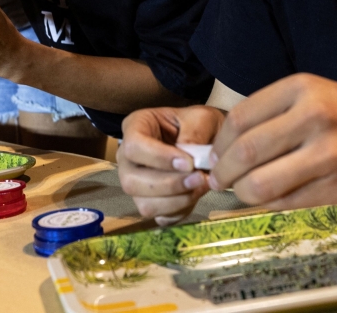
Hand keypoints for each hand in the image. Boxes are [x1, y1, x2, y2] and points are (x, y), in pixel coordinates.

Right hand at [117, 106, 224, 223]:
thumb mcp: (201, 117)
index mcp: (135, 128)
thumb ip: (195, 133)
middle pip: (132, 181)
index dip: (159, 158)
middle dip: (169, 185)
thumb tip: (188, 161)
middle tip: (200, 178)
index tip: (188, 163)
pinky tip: (195, 195)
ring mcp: (136, 183)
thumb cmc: (198, 124)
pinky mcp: (150, 202)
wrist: (208, 139)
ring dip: (177, 201)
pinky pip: (160, 217)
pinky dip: (180, 211)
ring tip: (202, 186)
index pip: (133, 147)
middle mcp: (128, 158)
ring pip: (144, 205)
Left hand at [208, 73, 336, 208]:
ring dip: (241, 192)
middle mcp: (314, 118)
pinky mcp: (336, 189)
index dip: (220, 142)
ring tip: (240, 190)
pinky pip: (285, 203)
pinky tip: (267, 197)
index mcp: (303, 88)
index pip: (240, 118)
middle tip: (217, 178)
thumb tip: (223, 144)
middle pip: (246, 152)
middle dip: (222, 171)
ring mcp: (327, 156)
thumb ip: (272, 113)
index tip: (213, 154)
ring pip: (261, 184)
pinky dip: (267, 204)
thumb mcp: (315, 94)